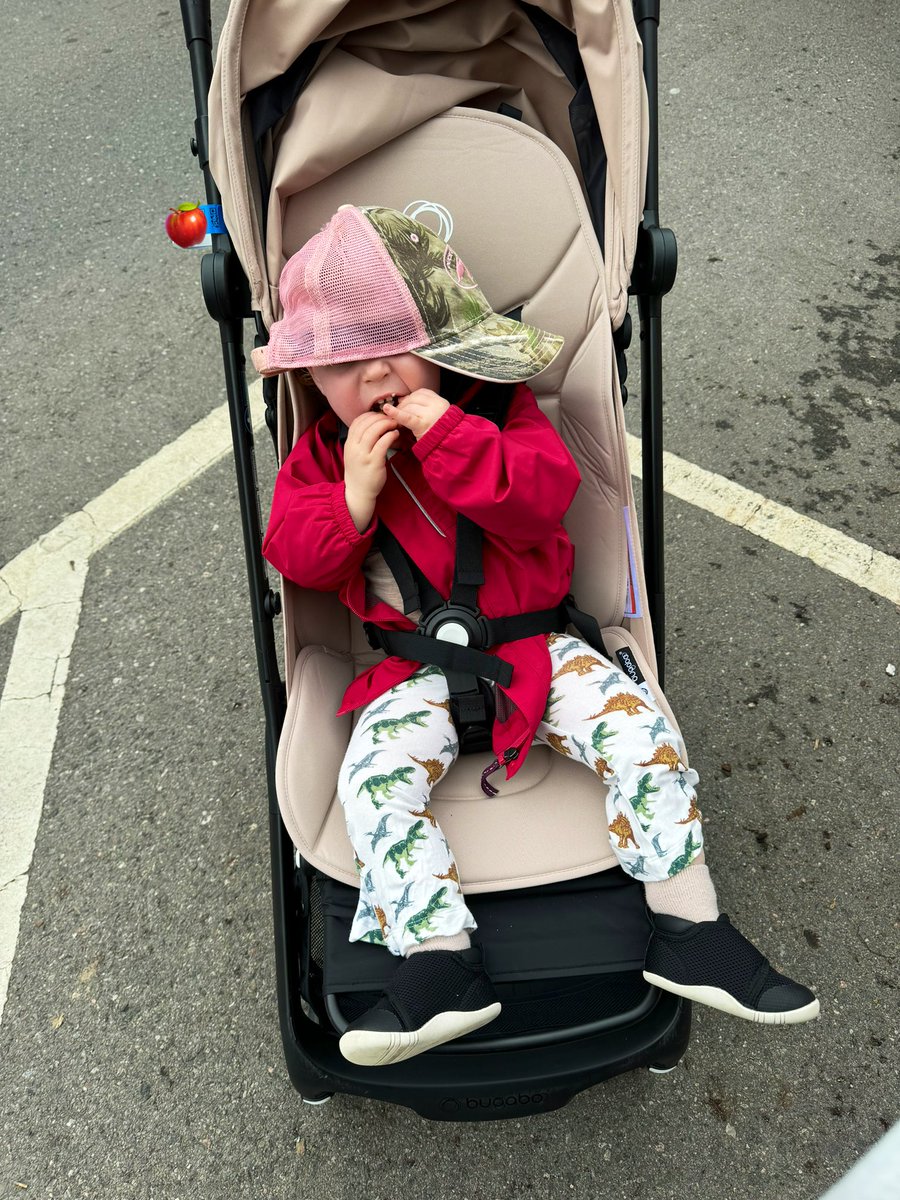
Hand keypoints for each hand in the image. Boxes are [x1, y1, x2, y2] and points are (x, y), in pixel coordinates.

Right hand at [343, 410, 398, 530]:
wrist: (358, 492)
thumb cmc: (360, 472)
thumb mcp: (354, 454)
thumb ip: (360, 440)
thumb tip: (372, 425)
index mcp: (349, 443)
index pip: (357, 422)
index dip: (370, 415)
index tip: (380, 416)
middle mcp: (354, 447)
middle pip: (366, 424)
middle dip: (380, 418)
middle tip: (391, 418)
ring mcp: (363, 455)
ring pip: (374, 431)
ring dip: (386, 424)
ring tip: (394, 424)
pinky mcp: (373, 462)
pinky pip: (382, 443)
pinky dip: (390, 436)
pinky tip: (395, 435)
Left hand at [386, 388, 449, 439]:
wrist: (444, 447)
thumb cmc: (437, 433)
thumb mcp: (435, 415)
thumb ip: (422, 405)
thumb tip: (401, 399)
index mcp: (441, 402)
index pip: (421, 393)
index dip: (411, 398)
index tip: (405, 404)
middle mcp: (437, 406)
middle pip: (414, 399)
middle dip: (403, 405)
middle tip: (398, 414)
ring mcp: (430, 415)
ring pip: (408, 407)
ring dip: (400, 412)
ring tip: (397, 421)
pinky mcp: (422, 425)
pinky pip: (406, 417)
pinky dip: (395, 413)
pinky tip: (386, 409)